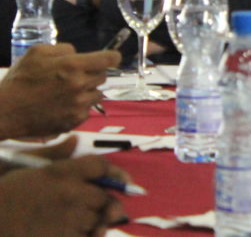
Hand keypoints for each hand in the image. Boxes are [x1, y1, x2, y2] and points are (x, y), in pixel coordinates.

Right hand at [0, 44, 119, 139]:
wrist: (5, 112)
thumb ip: (63, 49)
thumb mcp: (37, 53)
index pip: (110, 59)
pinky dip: (79, 107)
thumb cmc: (19, 81)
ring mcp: (78, 105)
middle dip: (93, 74)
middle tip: (74, 77)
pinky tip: (62, 105)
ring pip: (98, 93)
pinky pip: (88, 110)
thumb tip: (79, 54)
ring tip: (67, 92)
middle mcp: (80, 85)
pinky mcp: (74, 120)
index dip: (112, 57)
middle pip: (103, 76)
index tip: (110, 58)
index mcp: (73, 66)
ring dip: (88, 91)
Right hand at [0, 137, 127, 235]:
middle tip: (104, 208)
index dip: (115, 173)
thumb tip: (74, 139)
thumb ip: (55, 155)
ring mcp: (70, 220)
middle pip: (105, 197)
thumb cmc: (6, 194)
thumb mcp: (26, 167)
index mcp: (61, 173)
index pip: (100, 166)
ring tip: (83, 224)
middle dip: (105, 203)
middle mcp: (70, 194)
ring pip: (99, 221)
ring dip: (96, 223)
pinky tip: (77, 234)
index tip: (123, 181)